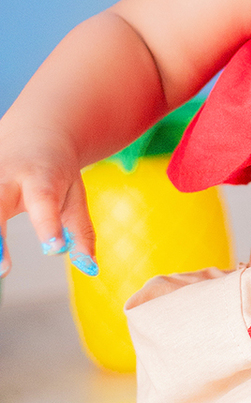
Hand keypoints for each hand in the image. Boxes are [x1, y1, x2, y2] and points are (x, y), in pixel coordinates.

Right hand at [0, 127, 95, 278]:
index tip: (54, 249)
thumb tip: (90, 269)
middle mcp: (8, 177)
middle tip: (3, 270)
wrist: (36, 132)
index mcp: (41, 177)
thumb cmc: (58, 173)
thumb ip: (82, 234)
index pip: (44, 201)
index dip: (48, 226)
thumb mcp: (75, 198)